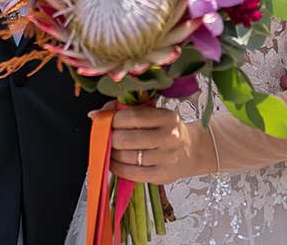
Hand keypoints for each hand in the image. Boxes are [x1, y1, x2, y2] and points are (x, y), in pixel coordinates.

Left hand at [95, 102, 212, 184]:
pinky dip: (117, 168)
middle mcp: (169, 137)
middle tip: (107, 137)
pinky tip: (114, 162)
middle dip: (110, 138)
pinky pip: (131, 173)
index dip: (113, 119)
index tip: (108, 121)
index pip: (131, 117)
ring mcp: (166, 158)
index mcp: (167, 117)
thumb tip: (94, 114)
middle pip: (126, 139)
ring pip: (127, 157)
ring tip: (110, 149)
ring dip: (112, 153)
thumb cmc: (167, 129)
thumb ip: (127, 111)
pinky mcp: (161, 176)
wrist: (192, 150)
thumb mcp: (154, 114)